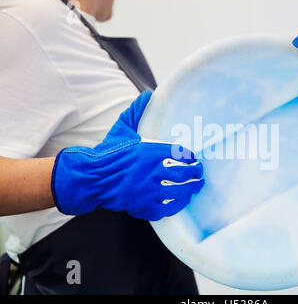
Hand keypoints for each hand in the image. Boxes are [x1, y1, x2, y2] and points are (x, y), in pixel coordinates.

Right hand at [51, 90, 204, 220]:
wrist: (92, 177)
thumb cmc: (108, 153)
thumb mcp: (123, 129)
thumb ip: (137, 111)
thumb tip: (149, 94)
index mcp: (151, 152)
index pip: (181, 154)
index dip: (191, 157)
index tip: (194, 158)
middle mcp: (154, 172)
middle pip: (186, 174)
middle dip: (196, 173)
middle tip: (200, 172)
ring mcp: (150, 191)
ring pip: (180, 192)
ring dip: (191, 189)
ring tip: (196, 186)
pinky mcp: (144, 206)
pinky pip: (167, 208)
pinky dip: (177, 205)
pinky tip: (181, 201)